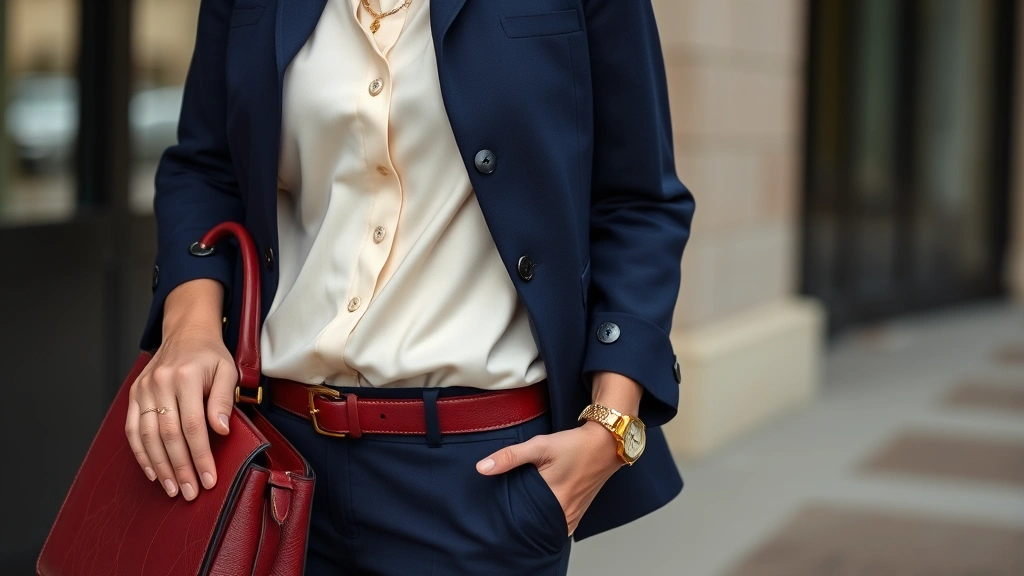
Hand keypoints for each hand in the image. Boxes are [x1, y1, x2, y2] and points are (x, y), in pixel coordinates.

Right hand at [124, 280, 234, 500]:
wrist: (186, 332)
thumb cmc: (210, 355)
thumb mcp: (227, 370)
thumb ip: (223, 400)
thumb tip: (221, 430)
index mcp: (185, 377)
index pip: (193, 426)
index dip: (201, 456)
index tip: (208, 479)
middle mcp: (160, 383)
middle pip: (169, 435)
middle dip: (181, 468)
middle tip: (190, 492)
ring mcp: (143, 390)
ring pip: (147, 436)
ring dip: (160, 466)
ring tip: (173, 488)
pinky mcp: (134, 395)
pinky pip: (132, 430)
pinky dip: (141, 454)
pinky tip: (153, 472)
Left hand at [476, 420, 622, 535]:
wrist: (606, 443)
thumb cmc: (575, 445)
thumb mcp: (540, 446)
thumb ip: (510, 457)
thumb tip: (482, 468)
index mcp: (553, 503)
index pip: (522, 521)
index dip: (508, 515)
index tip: (498, 508)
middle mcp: (565, 514)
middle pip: (534, 525)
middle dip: (520, 518)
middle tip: (507, 507)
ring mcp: (573, 515)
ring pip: (547, 525)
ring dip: (534, 519)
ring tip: (521, 508)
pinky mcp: (578, 511)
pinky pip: (558, 522)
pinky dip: (547, 517)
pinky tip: (539, 508)